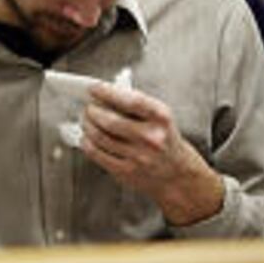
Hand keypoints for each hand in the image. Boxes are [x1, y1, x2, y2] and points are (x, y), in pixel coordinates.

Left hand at [81, 83, 223, 225]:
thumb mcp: (159, 117)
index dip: (108, 93)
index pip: (131, 101)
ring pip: (100, 137)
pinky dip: (87, 143)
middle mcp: (152, 138)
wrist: (177, 173)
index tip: (94, 88)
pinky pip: (97, 154)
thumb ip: (134, 104)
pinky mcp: (127, 171)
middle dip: (93, 111)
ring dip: (87, 126)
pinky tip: (86, 138)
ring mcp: (139, 156)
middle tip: (88, 107)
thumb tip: (101, 95)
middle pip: (110, 121)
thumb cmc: (163, 139)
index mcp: (161, 118)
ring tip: (86, 121)